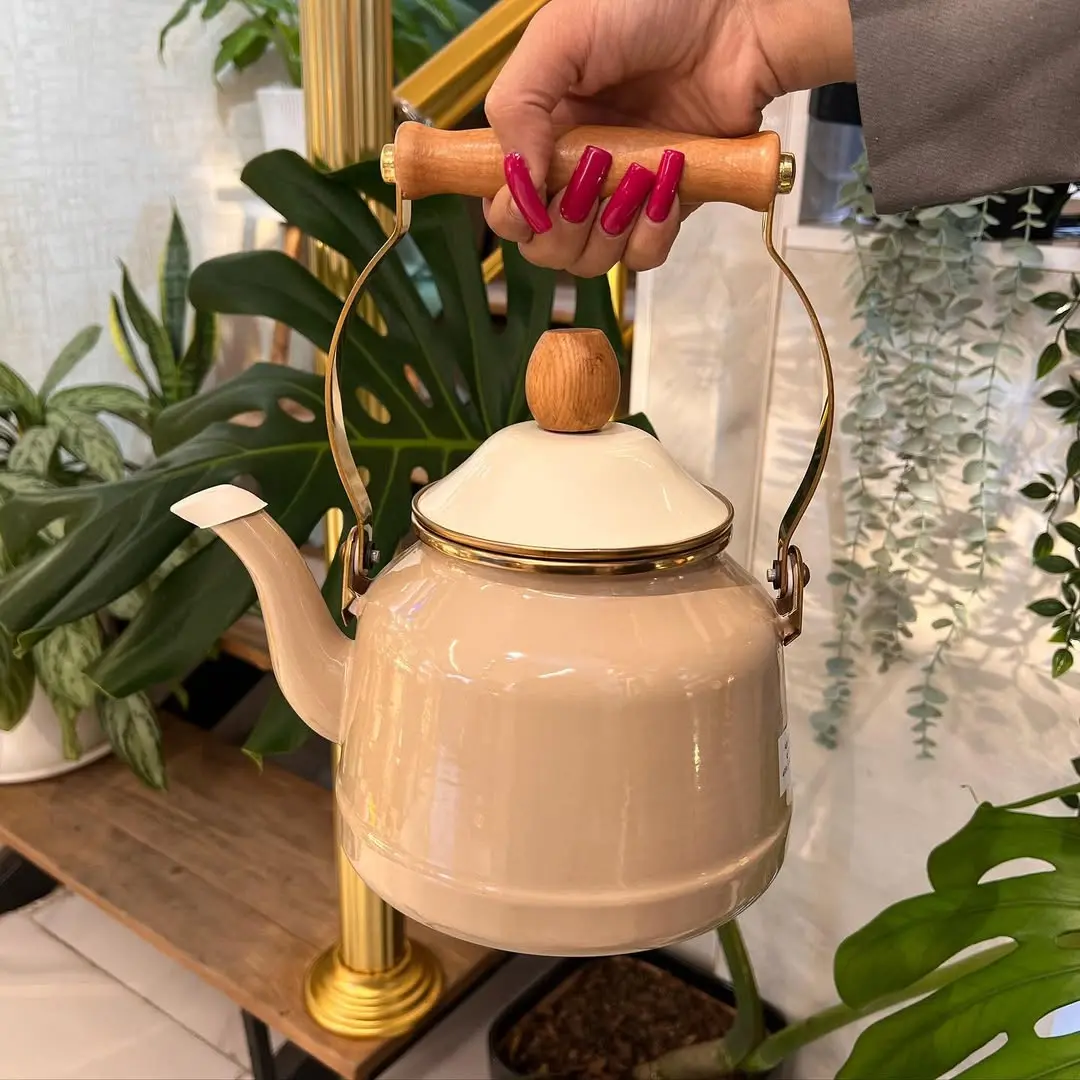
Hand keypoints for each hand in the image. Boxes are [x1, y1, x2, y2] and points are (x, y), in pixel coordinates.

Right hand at [483, 0, 853, 275]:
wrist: (737, 16)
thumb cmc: (648, 8)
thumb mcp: (561, 38)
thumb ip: (517, 108)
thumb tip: (516, 188)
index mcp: (539, 134)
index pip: (506, 205)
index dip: (510, 212)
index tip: (530, 193)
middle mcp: (575, 173)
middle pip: (545, 246)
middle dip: (562, 225)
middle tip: (594, 171)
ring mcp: (622, 194)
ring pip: (591, 260)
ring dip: (608, 228)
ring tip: (638, 170)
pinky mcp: (668, 206)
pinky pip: (644, 256)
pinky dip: (651, 231)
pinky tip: (666, 182)